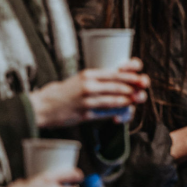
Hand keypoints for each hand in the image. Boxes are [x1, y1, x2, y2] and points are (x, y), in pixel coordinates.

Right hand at [29, 58, 149, 128]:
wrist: (42, 106)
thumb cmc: (63, 92)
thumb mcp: (79, 79)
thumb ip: (97, 79)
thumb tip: (119, 80)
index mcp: (88, 74)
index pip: (114, 72)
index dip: (130, 74)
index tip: (140, 75)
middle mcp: (88, 85)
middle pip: (118, 85)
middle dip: (134, 87)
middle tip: (144, 89)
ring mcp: (87, 100)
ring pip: (114, 99)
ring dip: (128, 100)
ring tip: (137, 99)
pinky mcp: (85, 114)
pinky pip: (105, 113)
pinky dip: (116, 112)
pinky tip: (123, 113)